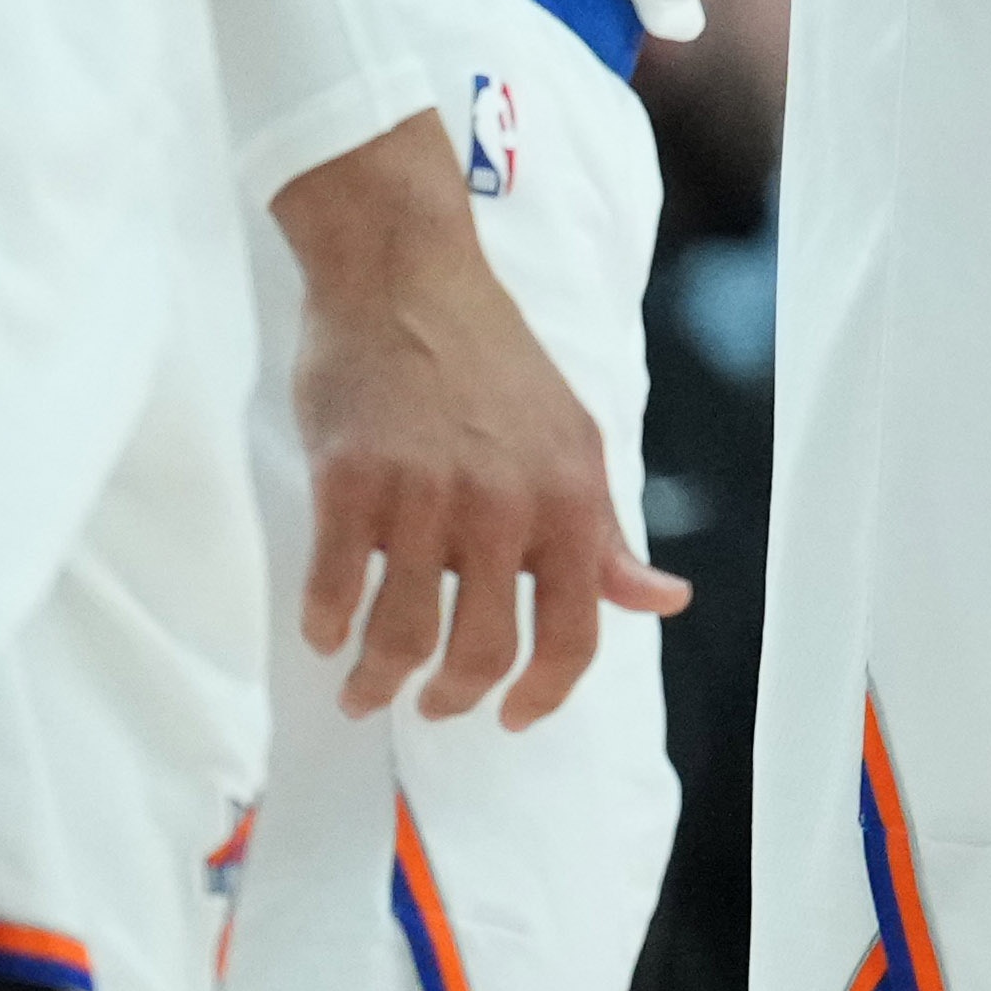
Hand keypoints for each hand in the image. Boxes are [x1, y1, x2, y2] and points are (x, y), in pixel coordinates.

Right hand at [269, 115, 679, 724]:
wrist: (407, 275)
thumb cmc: (490, 360)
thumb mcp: (573, 440)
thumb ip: (604, 533)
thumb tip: (663, 600)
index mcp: (569, 497)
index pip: (574, 633)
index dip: (543, 694)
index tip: (512, 716)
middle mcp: (504, 503)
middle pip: (479, 651)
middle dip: (451, 698)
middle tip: (429, 706)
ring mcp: (423, 493)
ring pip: (399, 635)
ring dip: (375, 680)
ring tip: (363, 688)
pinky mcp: (350, 480)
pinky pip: (335, 588)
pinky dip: (327, 625)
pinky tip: (326, 631)